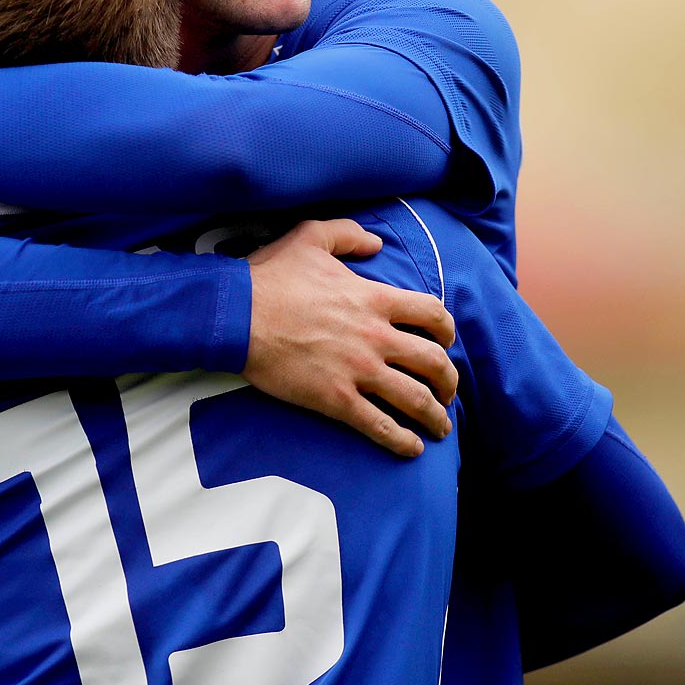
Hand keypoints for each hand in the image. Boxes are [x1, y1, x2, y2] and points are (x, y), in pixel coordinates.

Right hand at [245, 218, 458, 457]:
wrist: (236, 315)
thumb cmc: (269, 277)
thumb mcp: (310, 238)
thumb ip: (348, 235)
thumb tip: (375, 242)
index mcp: (374, 299)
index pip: (432, 313)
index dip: (446, 330)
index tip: (446, 342)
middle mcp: (376, 336)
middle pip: (434, 362)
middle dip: (449, 382)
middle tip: (448, 393)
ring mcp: (358, 370)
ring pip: (415, 399)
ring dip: (435, 416)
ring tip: (440, 428)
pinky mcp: (336, 400)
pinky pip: (379, 426)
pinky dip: (401, 441)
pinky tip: (412, 449)